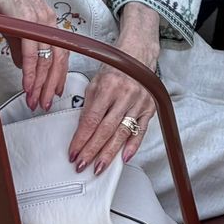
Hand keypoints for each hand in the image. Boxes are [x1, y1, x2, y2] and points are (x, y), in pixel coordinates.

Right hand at [0, 0, 68, 111]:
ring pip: (46, 61)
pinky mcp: (27, 23)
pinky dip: (30, 73)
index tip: (56, 91)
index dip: (59, 74)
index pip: (61, 53)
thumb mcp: (15, 27)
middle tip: (44, 103)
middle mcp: (49, 22)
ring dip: (40, 84)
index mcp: (49, 22)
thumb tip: (25, 67)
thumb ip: (22, 47)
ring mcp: (40, 22)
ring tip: (34, 100)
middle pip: (57, 61)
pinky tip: (27, 86)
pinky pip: (32, 55)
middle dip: (51, 86)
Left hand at [67, 42, 158, 174]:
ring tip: (98, 167)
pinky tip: (124, 157)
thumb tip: (81, 131)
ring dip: (109, 153)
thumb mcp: (95, 82)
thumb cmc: (115, 69)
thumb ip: (89, 106)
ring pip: (122, 133)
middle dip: (92, 150)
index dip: (81, 139)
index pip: (91, 119)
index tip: (74, 152)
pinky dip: (133, 145)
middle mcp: (125, 95)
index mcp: (108, 87)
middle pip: (106, 129)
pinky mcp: (149, 108)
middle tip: (82, 165)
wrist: (138, 56)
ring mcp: (139, 102)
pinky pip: (141, 130)